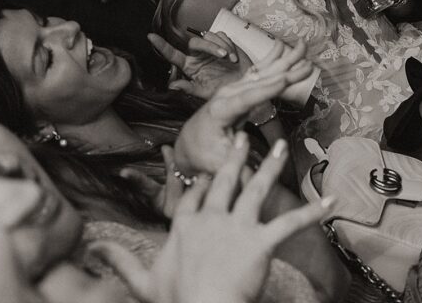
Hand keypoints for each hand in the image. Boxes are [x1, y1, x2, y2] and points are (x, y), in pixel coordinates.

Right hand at [90, 133, 332, 302]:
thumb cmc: (175, 300)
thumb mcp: (142, 281)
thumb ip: (120, 261)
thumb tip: (90, 250)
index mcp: (186, 227)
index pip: (193, 197)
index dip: (199, 182)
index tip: (202, 170)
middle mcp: (211, 218)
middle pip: (223, 180)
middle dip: (233, 155)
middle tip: (242, 135)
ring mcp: (237, 227)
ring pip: (256, 188)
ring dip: (271, 165)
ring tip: (282, 145)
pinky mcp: (260, 241)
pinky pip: (290, 223)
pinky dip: (312, 211)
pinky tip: (331, 200)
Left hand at [148, 31, 251, 98]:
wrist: (245, 84)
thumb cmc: (225, 90)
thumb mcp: (206, 93)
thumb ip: (189, 88)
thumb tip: (172, 86)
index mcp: (190, 67)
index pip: (172, 55)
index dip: (161, 46)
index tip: (150, 37)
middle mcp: (197, 55)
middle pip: (194, 42)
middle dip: (209, 46)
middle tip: (223, 56)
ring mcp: (209, 47)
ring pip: (209, 36)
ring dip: (221, 46)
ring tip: (231, 60)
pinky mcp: (222, 41)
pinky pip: (221, 35)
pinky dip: (229, 44)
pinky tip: (234, 56)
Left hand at [173, 40, 312, 175]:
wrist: (190, 142)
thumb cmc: (204, 154)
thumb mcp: (219, 163)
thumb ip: (240, 162)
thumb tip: (259, 166)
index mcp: (220, 110)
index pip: (246, 98)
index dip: (267, 89)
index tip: (285, 79)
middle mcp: (227, 94)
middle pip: (260, 80)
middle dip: (285, 70)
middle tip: (308, 62)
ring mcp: (232, 88)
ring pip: (262, 72)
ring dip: (283, 60)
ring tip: (302, 46)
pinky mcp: (238, 88)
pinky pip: (258, 72)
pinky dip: (272, 59)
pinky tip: (281, 46)